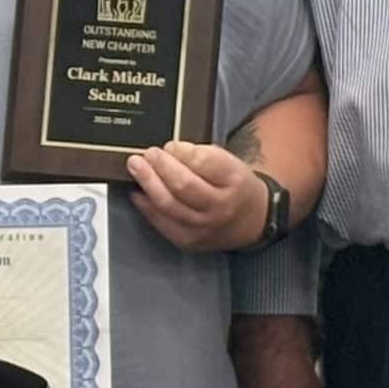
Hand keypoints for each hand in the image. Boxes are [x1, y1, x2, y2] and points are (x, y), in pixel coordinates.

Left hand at [126, 139, 266, 251]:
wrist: (252, 222)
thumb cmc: (236, 187)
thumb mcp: (229, 162)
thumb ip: (201, 155)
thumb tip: (169, 150)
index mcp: (234, 180)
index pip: (203, 162)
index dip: (180, 152)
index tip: (169, 145)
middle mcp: (220, 207)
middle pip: (182, 185)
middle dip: (160, 166)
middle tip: (147, 154)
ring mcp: (203, 227)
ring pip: (168, 205)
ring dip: (147, 183)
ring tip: (136, 167)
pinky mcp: (188, 241)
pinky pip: (161, 222)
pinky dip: (145, 205)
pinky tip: (138, 192)